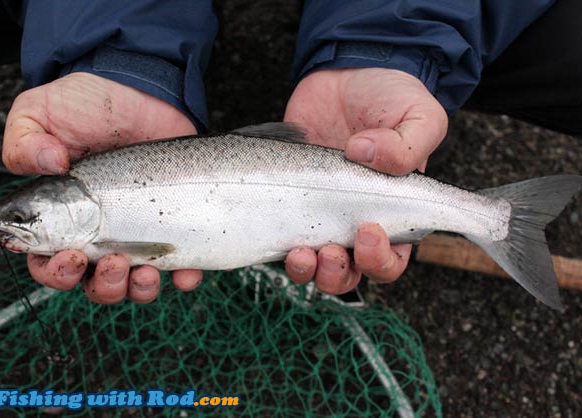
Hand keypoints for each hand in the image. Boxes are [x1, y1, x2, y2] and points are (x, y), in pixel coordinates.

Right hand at [4, 72, 201, 303]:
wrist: (141, 90)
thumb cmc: (86, 104)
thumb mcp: (39, 113)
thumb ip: (25, 143)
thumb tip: (49, 166)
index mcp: (60, 220)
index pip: (49, 263)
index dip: (56, 272)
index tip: (73, 255)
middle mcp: (99, 233)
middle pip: (95, 283)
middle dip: (103, 285)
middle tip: (112, 262)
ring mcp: (138, 231)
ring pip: (135, 283)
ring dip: (138, 290)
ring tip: (145, 272)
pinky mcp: (174, 223)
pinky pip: (181, 264)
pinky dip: (184, 277)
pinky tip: (186, 272)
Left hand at [284, 68, 447, 293]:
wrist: (346, 72)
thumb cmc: (391, 97)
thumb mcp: (419, 114)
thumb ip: (409, 143)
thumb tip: (366, 156)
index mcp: (392, 212)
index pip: (391, 259)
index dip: (381, 260)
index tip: (368, 231)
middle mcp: (354, 219)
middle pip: (350, 272)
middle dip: (338, 274)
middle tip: (329, 252)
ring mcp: (319, 210)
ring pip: (313, 264)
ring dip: (307, 271)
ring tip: (300, 253)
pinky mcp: (289, 198)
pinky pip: (281, 233)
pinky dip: (277, 244)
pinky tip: (277, 234)